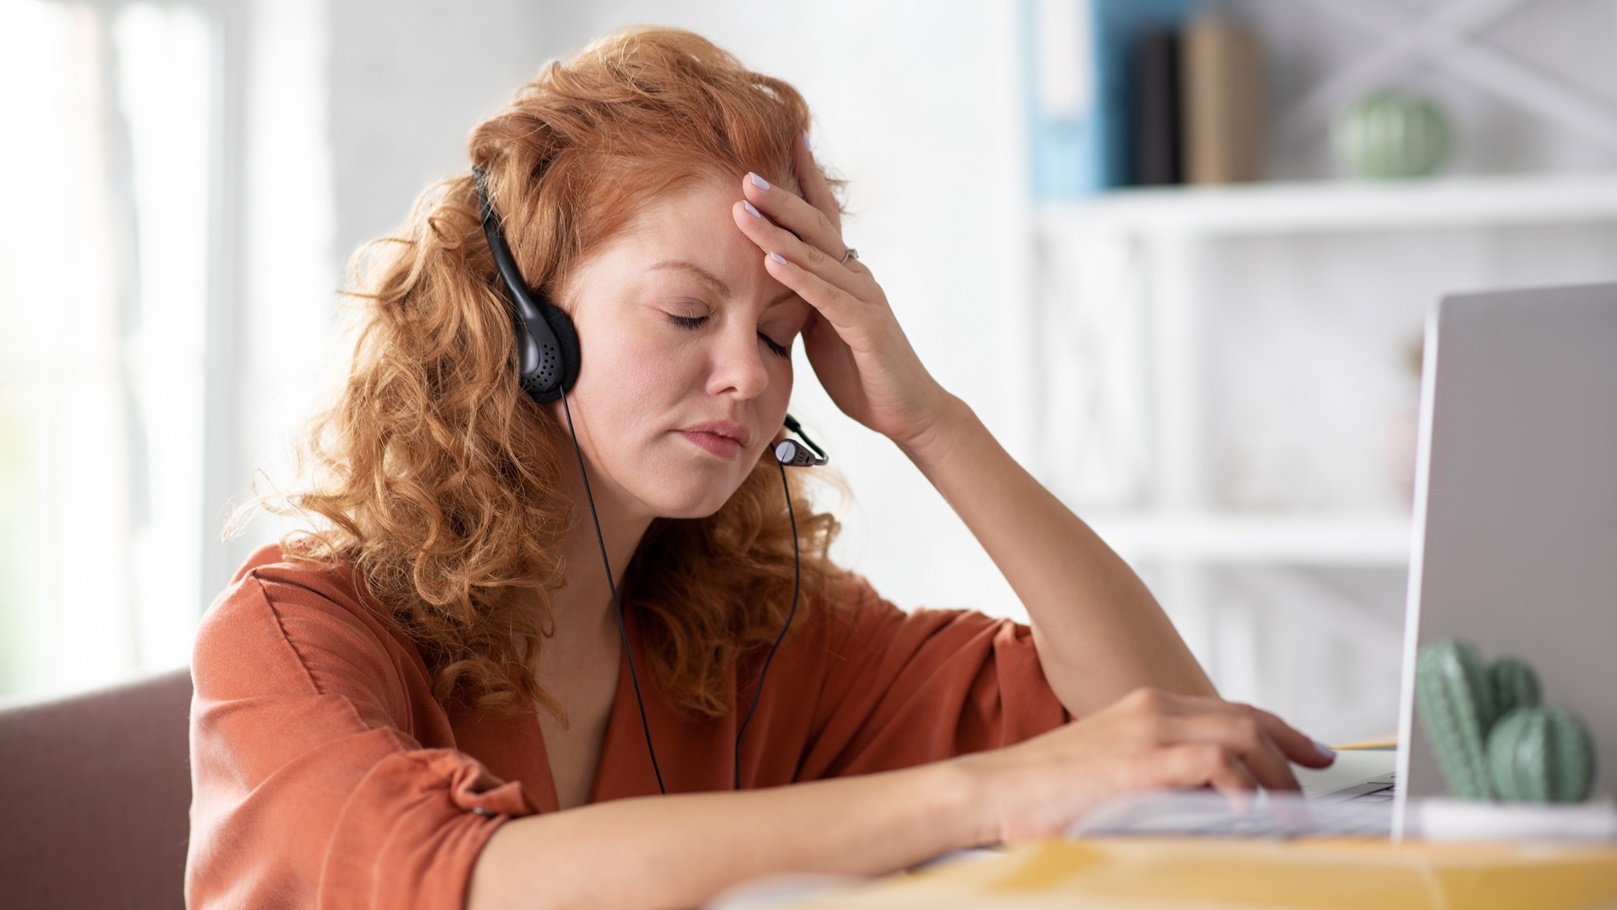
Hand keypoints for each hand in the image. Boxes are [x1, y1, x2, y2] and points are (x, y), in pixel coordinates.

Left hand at [731, 133, 952, 448]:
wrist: (907, 411)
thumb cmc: (863, 371)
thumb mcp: (822, 329)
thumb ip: (802, 300)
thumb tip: (769, 279)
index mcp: (844, 275)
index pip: (822, 218)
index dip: (804, 179)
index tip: (785, 140)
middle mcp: (856, 276)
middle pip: (815, 227)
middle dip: (780, 197)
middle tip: (744, 172)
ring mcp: (864, 299)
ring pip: (816, 256)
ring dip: (777, 231)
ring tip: (745, 206)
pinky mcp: (866, 327)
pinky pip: (827, 297)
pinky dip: (798, 278)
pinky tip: (772, 261)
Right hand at [952, 687, 1335, 843]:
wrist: (991, 792)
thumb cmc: (1042, 793)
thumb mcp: (1110, 773)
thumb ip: (1157, 775)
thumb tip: (1203, 801)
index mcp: (1146, 709)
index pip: (1231, 710)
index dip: (1279, 730)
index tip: (1310, 752)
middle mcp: (1152, 710)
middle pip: (1246, 719)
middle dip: (1291, 751)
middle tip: (1314, 783)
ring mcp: (1146, 732)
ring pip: (1239, 736)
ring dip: (1273, 774)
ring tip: (1286, 811)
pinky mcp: (1138, 763)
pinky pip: (1211, 763)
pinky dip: (1239, 784)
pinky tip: (1249, 810)